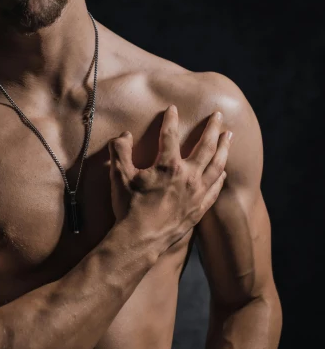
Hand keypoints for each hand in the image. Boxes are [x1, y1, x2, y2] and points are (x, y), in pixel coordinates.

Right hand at [108, 105, 231, 252]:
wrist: (140, 240)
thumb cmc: (128, 207)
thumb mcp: (118, 176)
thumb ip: (120, 151)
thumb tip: (124, 135)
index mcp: (168, 165)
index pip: (170, 135)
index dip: (171, 119)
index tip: (173, 108)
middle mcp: (188, 176)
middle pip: (205, 146)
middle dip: (212, 128)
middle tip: (218, 115)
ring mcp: (197, 193)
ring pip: (217, 165)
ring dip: (224, 148)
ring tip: (229, 136)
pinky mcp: (200, 208)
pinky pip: (215, 189)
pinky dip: (220, 177)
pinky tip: (223, 171)